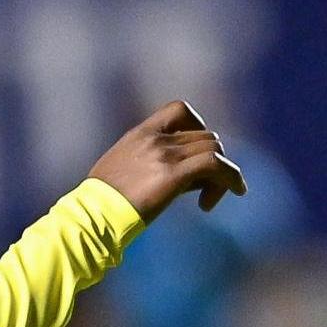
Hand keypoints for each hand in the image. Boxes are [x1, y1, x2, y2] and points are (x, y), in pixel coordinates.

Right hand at [88, 100, 247, 220]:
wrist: (92, 217)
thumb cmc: (101, 204)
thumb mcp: (121, 170)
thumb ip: (149, 163)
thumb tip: (187, 176)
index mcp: (140, 134)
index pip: (179, 110)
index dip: (197, 125)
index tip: (195, 151)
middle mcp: (155, 139)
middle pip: (205, 136)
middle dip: (212, 161)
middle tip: (204, 189)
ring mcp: (164, 154)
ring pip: (215, 149)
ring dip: (222, 173)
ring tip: (208, 199)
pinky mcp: (173, 174)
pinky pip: (217, 164)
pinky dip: (232, 176)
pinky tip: (234, 192)